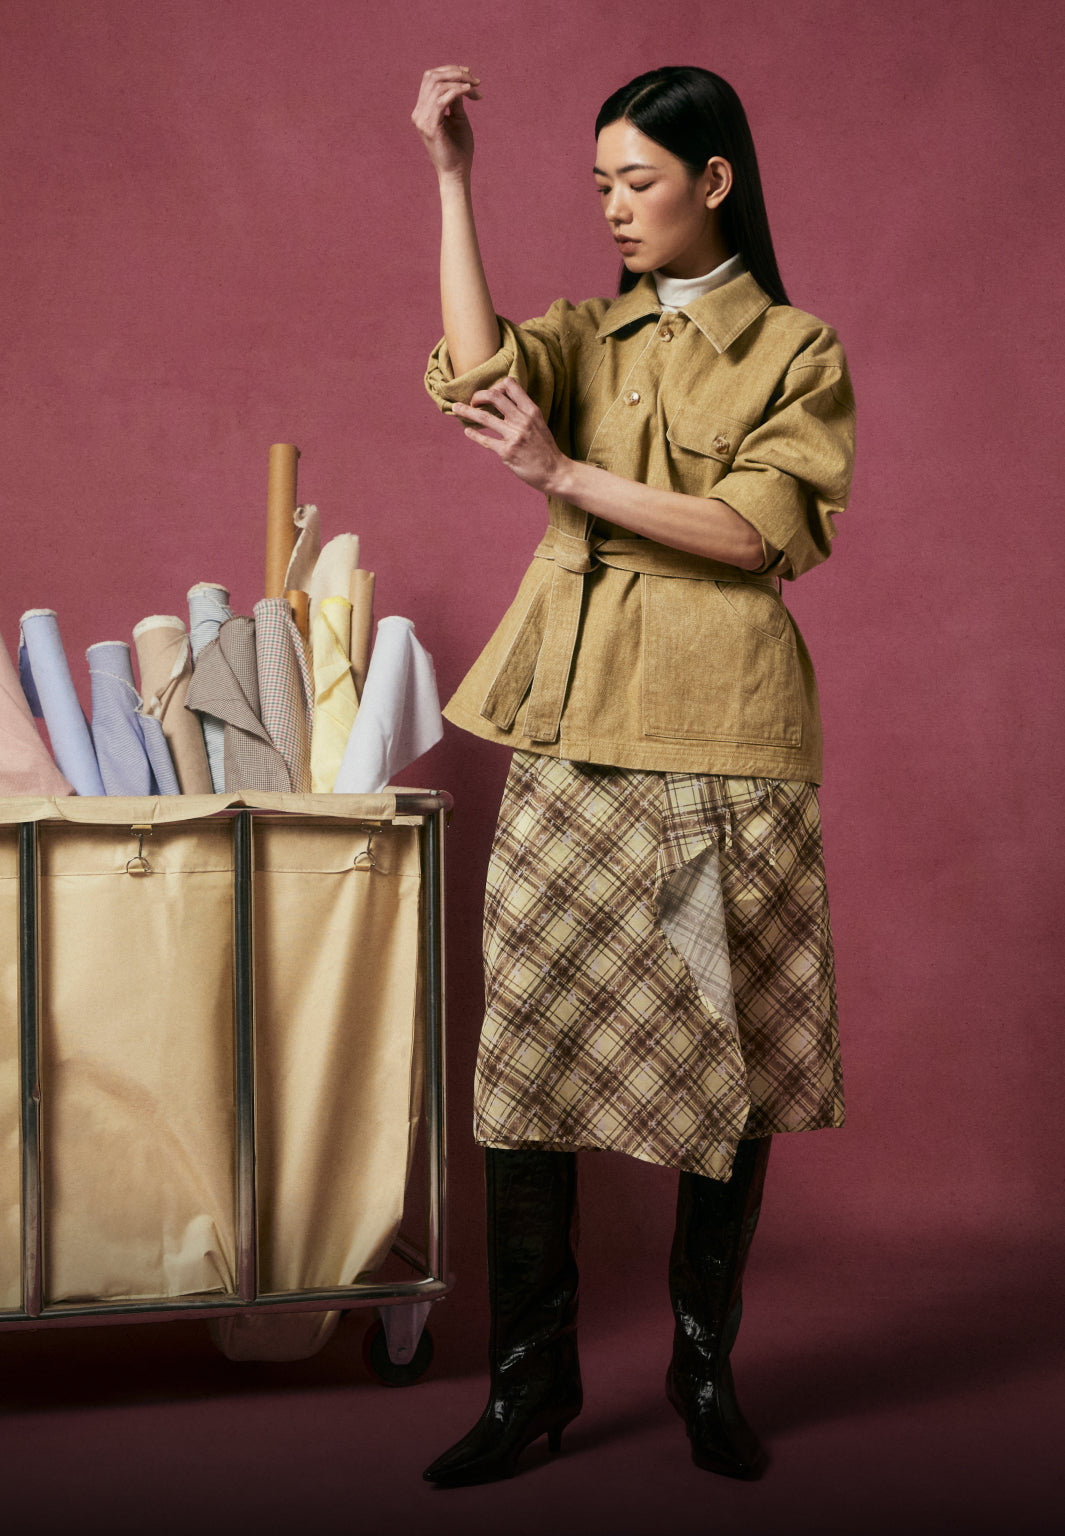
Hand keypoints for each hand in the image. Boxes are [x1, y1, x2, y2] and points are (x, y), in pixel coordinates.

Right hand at [411, 65, 480, 179]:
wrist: (457, 174)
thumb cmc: (459, 149)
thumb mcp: (458, 118)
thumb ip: (456, 99)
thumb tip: (460, 80)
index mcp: (423, 110)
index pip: (430, 78)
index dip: (450, 70)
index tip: (470, 75)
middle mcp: (419, 113)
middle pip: (432, 77)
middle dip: (456, 72)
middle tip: (475, 80)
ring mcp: (422, 119)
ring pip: (437, 85)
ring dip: (459, 81)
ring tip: (475, 87)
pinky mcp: (430, 126)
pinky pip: (442, 98)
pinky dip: (457, 91)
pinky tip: (470, 92)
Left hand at [452, 379, 569, 494]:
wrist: (555, 472)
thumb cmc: (546, 448)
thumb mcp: (539, 423)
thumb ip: (523, 413)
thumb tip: (503, 404)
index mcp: (531, 410)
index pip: (510, 385)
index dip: (496, 386)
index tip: (490, 394)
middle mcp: (522, 420)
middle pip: (494, 396)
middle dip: (478, 395)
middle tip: (472, 401)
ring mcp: (514, 436)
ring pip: (484, 417)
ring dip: (466, 411)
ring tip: (456, 408)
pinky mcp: (507, 452)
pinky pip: (485, 440)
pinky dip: (473, 434)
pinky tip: (467, 432)